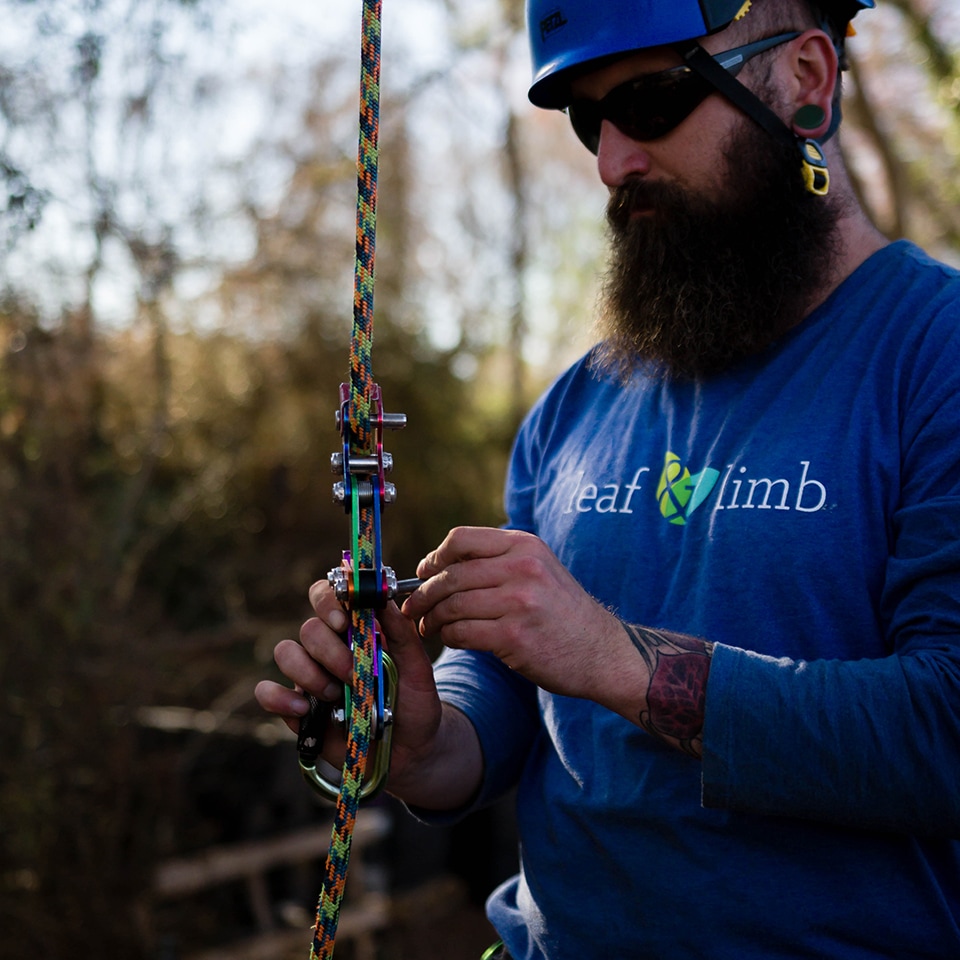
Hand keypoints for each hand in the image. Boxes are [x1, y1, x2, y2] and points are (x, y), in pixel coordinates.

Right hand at [254, 579, 479, 805]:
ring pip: (285, 652)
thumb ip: (402, 633)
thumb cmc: (413, 703)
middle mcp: (327, 648)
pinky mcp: (296, 708)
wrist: (410, 751)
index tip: (344, 621)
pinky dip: (278, 698)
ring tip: (335, 695)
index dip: (328, 602)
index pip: (328, 596)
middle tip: (354, 674)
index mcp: (354, 630)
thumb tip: (384, 598)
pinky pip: (267, 692)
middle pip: (309, 628)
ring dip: (309, 673)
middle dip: (330, 651)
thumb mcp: (417, 667)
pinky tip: (303, 710)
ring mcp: (309, 677)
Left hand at [402, 527, 642, 709]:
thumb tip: (441, 564)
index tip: (424, 571)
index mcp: (524, 545)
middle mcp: (522, 568)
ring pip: (452, 605)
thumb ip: (498, 561)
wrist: (602, 651)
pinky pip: (462, 632)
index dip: (435, 556)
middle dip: (424, 593)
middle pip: (450, 574)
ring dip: (432, 618)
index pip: (461, 538)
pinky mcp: (514, 637)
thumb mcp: (539, 569)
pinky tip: (451, 639)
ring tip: (429, 626)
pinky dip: (449, 636)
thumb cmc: (563, 612)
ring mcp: (519, 602)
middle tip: (413, 606)